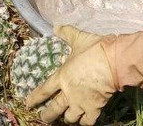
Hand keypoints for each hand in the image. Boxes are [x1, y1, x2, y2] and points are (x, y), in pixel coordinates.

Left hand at [26, 26, 142, 123]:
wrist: (114, 62)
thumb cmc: (94, 49)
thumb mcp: (78, 38)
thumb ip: (66, 33)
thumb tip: (56, 26)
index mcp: (62, 77)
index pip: (44, 90)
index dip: (35, 98)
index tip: (28, 104)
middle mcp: (69, 93)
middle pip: (54, 109)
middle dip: (47, 115)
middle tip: (44, 118)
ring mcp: (81, 103)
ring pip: (70, 118)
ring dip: (67, 118)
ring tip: (66, 117)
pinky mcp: (95, 109)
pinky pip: (87, 122)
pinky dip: (84, 122)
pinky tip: (84, 120)